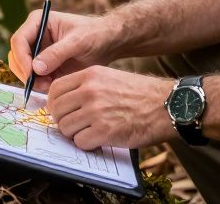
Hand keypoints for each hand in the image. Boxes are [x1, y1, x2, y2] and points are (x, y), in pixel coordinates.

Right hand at [7, 11, 115, 93]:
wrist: (107, 43)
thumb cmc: (94, 34)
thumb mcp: (77, 41)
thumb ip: (57, 53)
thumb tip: (35, 68)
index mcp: (37, 22)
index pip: (19, 40)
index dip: (21, 58)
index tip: (31, 74)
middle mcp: (33, 37)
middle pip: (16, 57)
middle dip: (25, 72)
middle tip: (41, 84)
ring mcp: (38, 52)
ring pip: (23, 70)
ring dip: (32, 81)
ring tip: (50, 87)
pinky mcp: (44, 67)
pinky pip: (34, 79)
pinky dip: (39, 86)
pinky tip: (53, 88)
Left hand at [47, 66, 176, 150]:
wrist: (166, 105)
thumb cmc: (139, 94)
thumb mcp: (109, 77)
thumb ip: (86, 86)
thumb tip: (65, 101)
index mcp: (90, 75)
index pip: (55, 89)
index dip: (54, 103)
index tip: (60, 111)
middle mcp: (90, 91)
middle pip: (57, 110)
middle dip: (62, 121)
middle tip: (74, 125)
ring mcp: (96, 111)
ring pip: (66, 127)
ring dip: (74, 134)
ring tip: (89, 132)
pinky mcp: (104, 131)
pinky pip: (80, 142)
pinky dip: (87, 144)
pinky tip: (98, 139)